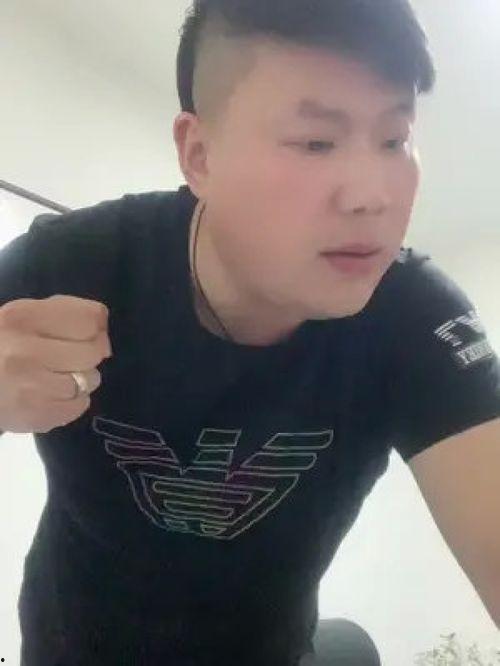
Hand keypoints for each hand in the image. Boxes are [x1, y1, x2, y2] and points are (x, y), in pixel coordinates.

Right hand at [0, 295, 111, 433]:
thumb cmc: (3, 346)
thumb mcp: (24, 316)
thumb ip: (64, 312)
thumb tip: (103, 326)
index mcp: (23, 317)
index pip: (89, 319)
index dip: (96, 327)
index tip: (87, 333)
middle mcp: (25, 351)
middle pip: (94, 350)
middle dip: (90, 354)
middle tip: (72, 357)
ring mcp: (30, 386)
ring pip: (90, 380)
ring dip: (82, 379)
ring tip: (58, 377)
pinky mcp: (35, 415)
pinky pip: (81, 405)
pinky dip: (74, 401)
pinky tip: (53, 394)